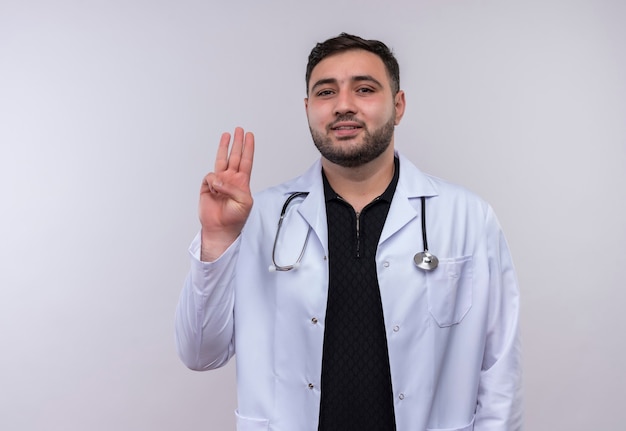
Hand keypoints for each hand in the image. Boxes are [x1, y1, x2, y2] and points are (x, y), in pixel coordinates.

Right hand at [199, 127, 254, 260]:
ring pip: (222, 160)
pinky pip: (210, 177)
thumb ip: (234, 188)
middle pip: (235, 156)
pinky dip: (213, 181)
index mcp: (242, 182)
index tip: (250, 136)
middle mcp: (231, 179)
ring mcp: (219, 182)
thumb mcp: (244, 202)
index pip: (246, 161)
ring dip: (224, 147)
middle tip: (239, 130)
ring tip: (227, 135)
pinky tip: (215, 189)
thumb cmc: (235, 218)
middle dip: (237, 143)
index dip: (248, 148)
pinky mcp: (208, 186)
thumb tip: (218, 179)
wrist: (220, 228)